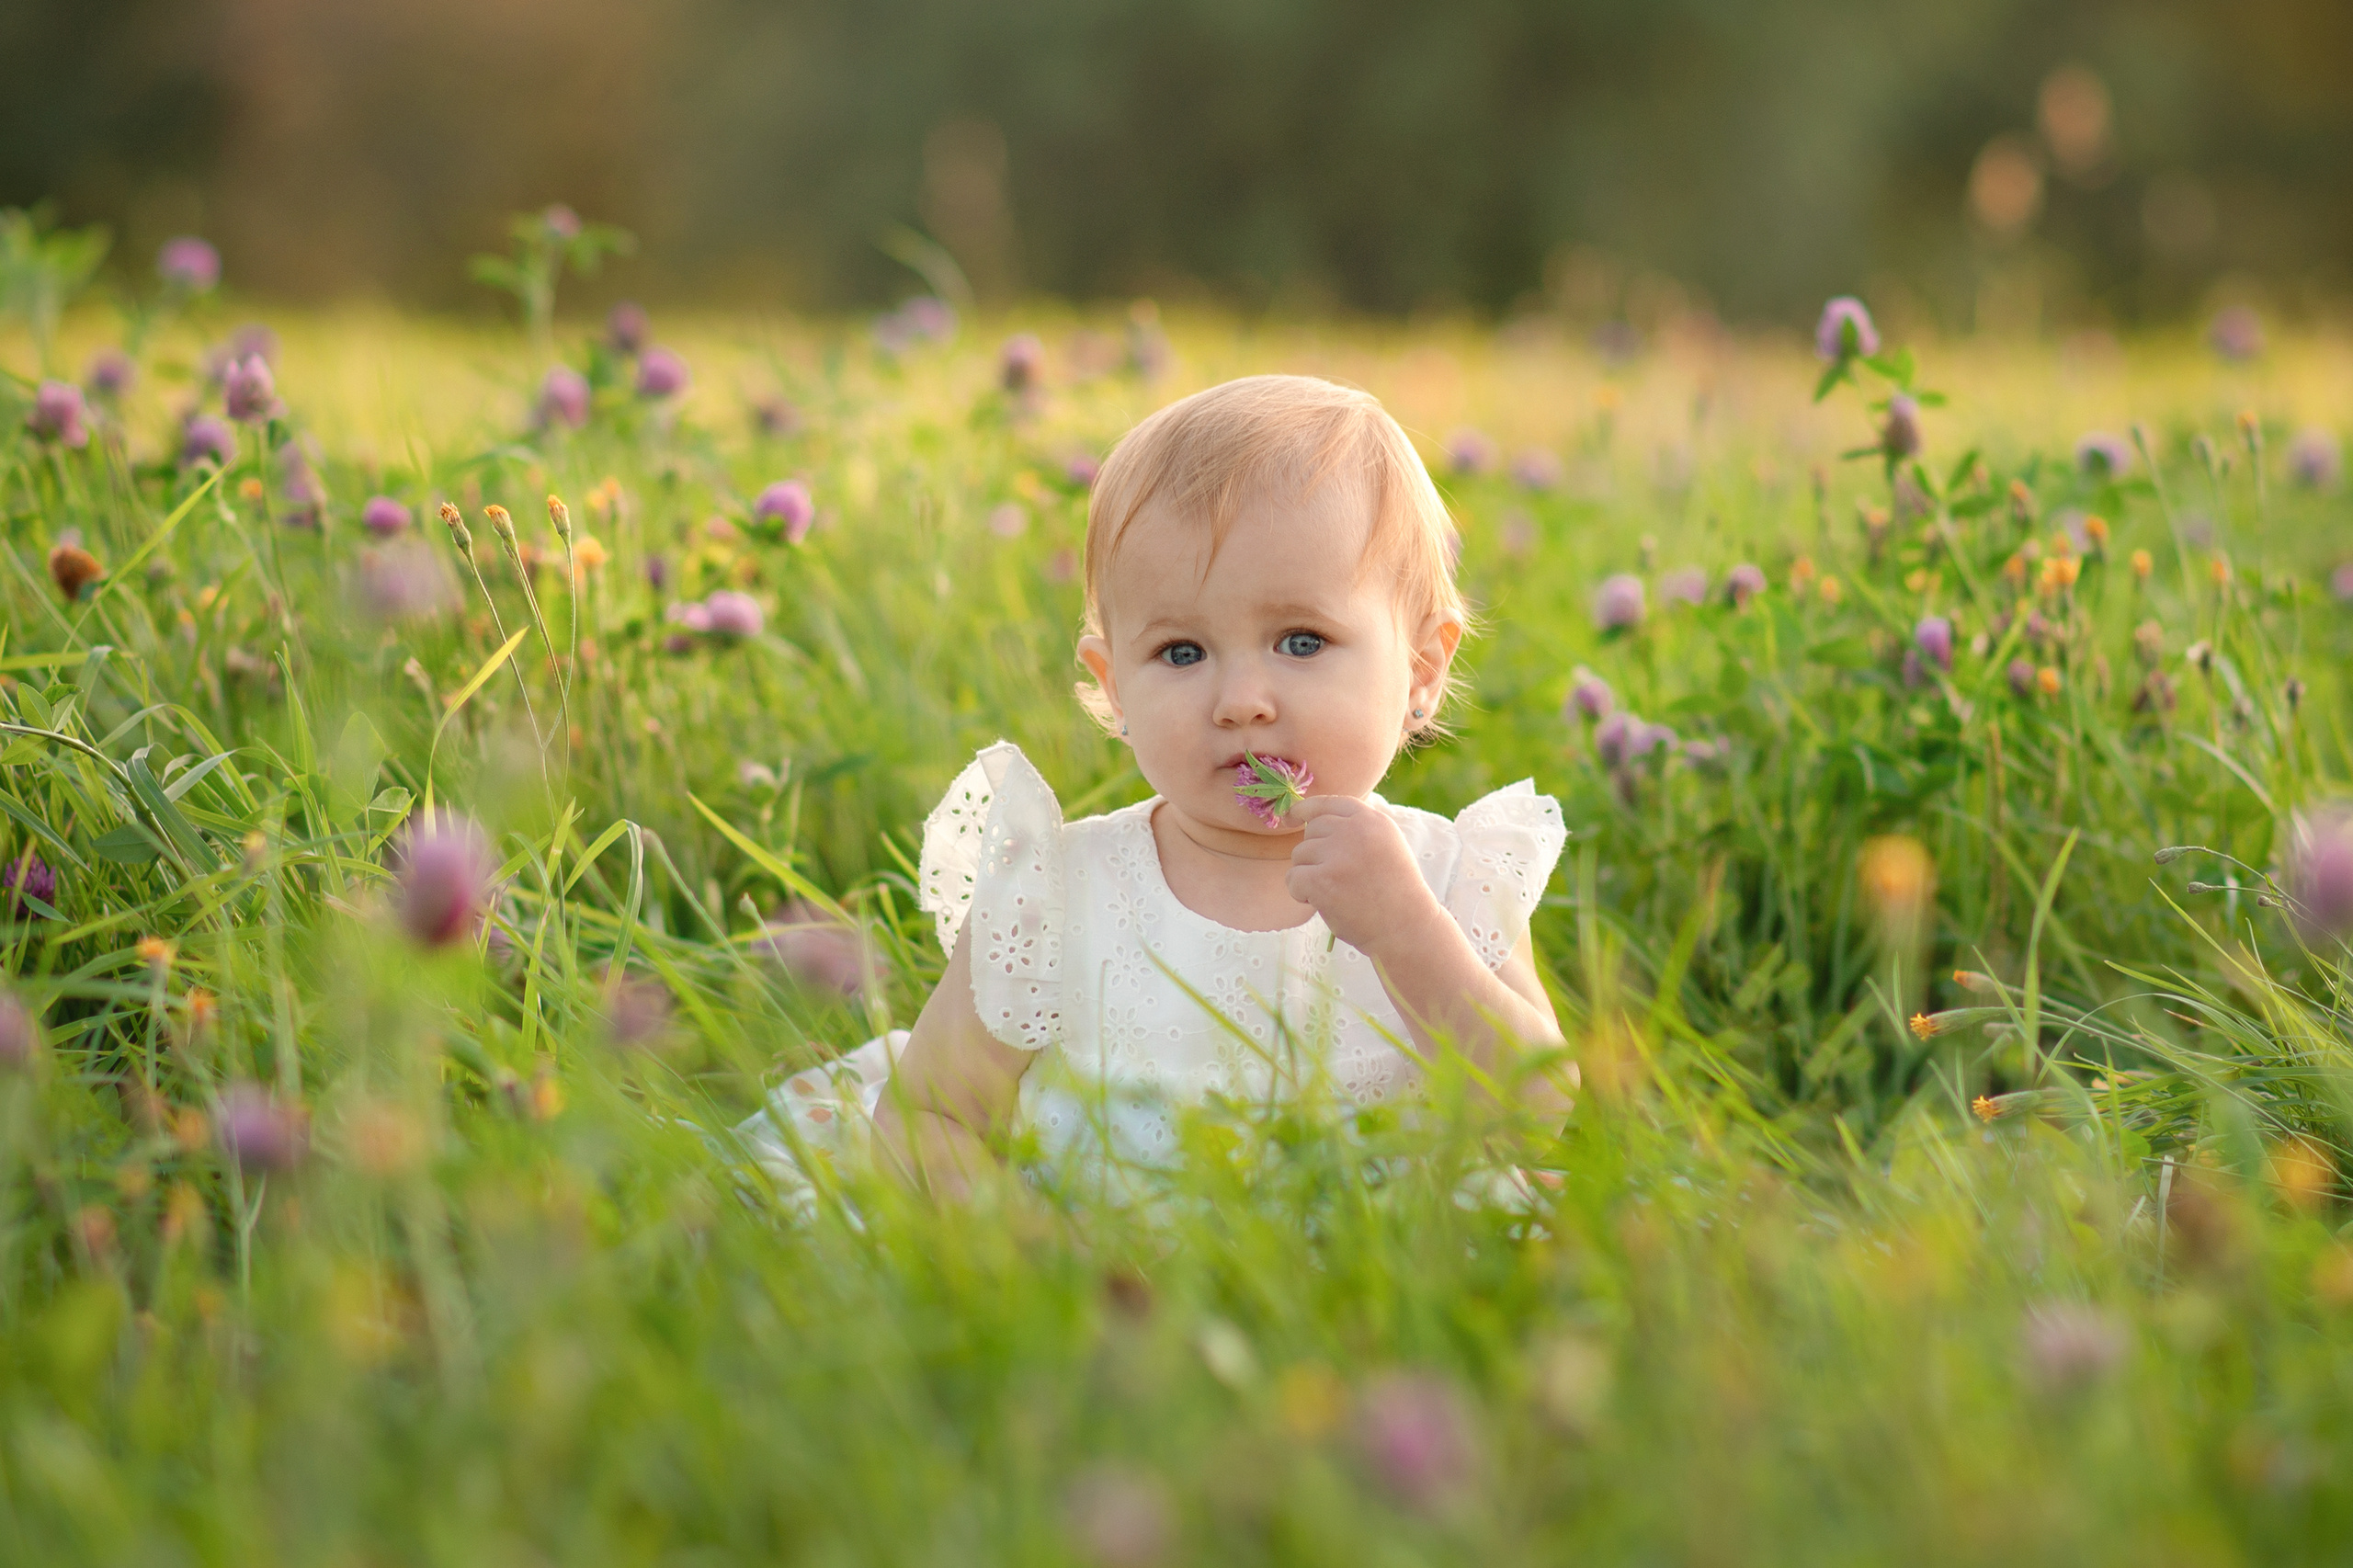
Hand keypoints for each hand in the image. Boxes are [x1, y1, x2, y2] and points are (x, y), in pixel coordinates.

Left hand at [1283, 795, 1449, 961]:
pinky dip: (1300, 894)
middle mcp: (1355, 831)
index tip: (1291, 816)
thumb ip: (1357, 829)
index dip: (1306, 809)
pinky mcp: (1322, 880)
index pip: (1329, 803)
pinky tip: (1323, 903)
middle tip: (1336, 879)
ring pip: (1299, 855)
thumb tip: (1311, 817)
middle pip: (1311, 831)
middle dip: (1314, 855)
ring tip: (1336, 893)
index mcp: (1373, 820)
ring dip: (1308, 875)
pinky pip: (1293, 879)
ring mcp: (1338, 854)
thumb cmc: (1394, 892)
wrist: (1405, 928)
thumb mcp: (1386, 846)